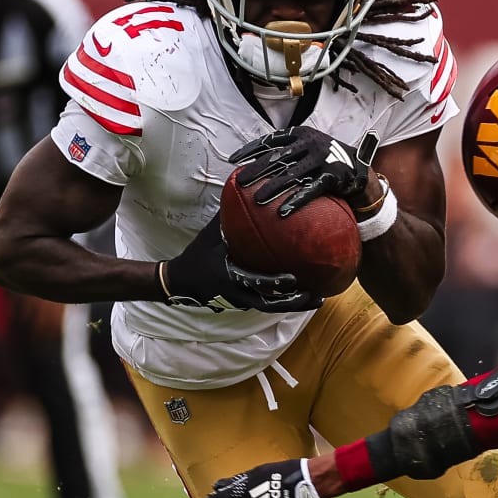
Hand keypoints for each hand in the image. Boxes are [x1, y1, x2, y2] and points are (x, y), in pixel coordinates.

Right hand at [158, 215, 316, 312]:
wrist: (179, 281)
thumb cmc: (197, 255)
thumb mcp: (210, 235)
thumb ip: (227, 217)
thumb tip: (241, 190)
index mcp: (230, 276)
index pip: (254, 282)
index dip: (274, 283)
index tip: (293, 279)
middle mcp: (237, 293)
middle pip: (269, 304)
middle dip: (293, 303)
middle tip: (316, 295)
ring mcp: (240, 301)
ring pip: (270, 308)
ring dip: (294, 305)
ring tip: (317, 298)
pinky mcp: (242, 304)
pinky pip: (265, 305)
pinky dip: (283, 302)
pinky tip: (303, 294)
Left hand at [231, 128, 377, 217]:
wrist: (360, 169)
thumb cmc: (326, 160)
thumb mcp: (308, 148)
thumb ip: (287, 152)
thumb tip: (255, 164)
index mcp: (301, 134)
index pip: (270, 140)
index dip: (250, 150)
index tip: (233, 160)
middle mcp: (310, 143)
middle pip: (277, 157)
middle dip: (256, 170)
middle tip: (239, 182)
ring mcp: (322, 159)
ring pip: (292, 174)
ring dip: (273, 188)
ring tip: (257, 201)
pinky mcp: (333, 175)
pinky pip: (311, 190)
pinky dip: (296, 201)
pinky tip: (282, 212)